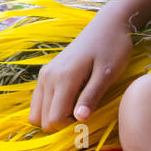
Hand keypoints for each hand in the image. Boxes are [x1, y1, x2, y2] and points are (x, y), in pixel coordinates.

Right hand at [28, 11, 133, 131]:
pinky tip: (71, 100)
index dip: (71, 125)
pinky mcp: (46, 73)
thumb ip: (92, 96)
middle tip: (85, 110)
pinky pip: (38, 101)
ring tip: (78, 106)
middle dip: (62, 124)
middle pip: (43, 120)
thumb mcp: (108, 74)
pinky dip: (50, 108)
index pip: (55, 119)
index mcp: (63, 78)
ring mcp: (44, 74)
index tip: (89, 113)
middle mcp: (48, 77)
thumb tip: (79, 120)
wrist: (107, 25)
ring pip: (36, 113)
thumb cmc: (114, 48)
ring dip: (54, 117)